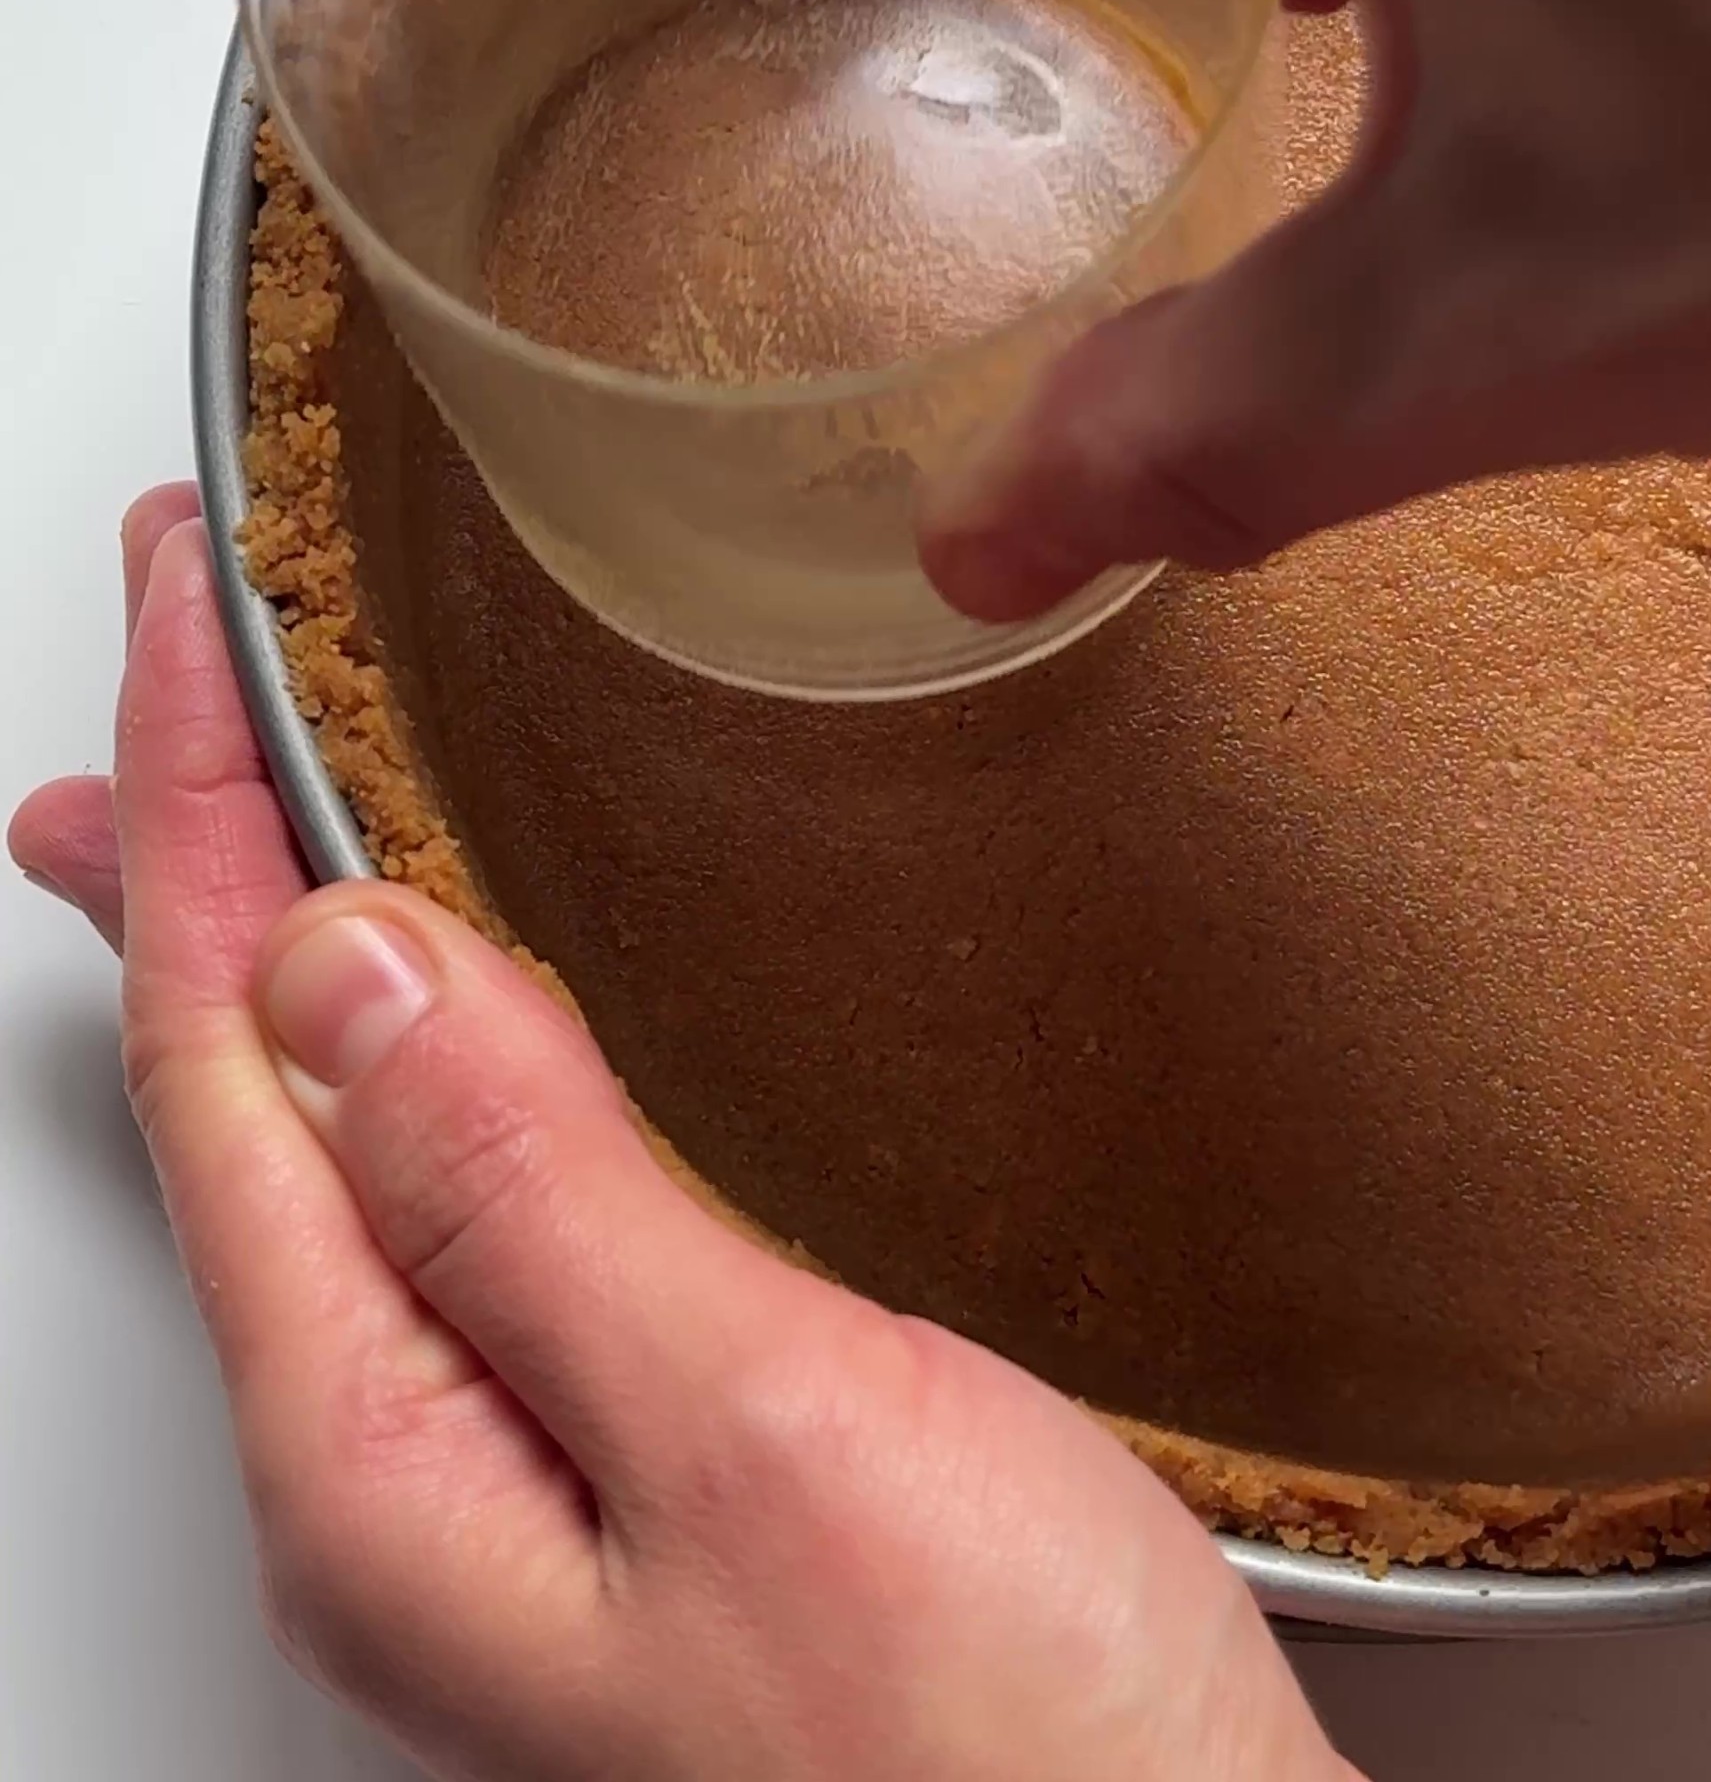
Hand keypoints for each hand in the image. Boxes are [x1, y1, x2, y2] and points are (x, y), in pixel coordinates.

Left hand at [8, 488, 1347, 1781]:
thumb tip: (345, 966)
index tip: (183, 593)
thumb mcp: (759, 1439)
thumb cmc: (1004, 1767)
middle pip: (240, 1100)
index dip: (193, 799)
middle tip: (161, 667)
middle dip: (187, 855)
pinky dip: (420, 1049)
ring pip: (341, 1143)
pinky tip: (441, 1036)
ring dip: (281, 950)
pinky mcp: (626, 1467)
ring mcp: (509, 1486)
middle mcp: (406, 1484)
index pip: (225, 1053)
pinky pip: (456, 1198)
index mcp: (383, 1461)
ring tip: (221, 827)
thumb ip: (531, 1201)